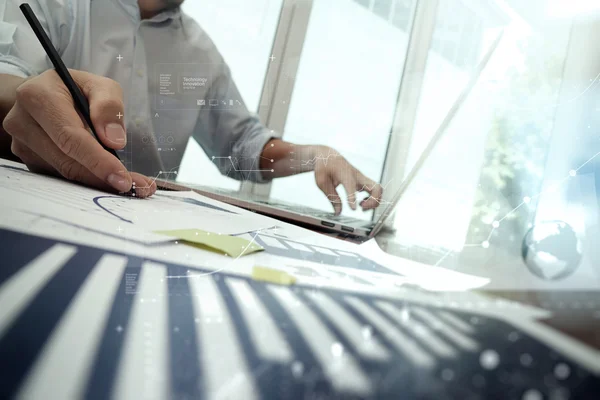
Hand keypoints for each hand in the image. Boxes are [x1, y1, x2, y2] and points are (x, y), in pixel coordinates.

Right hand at [2, 69, 155, 196]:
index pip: (70, 137)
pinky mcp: (29, 160)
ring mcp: (22, 144)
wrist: (44, 94)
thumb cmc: (75, 88)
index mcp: (37, 97)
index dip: (98, 161)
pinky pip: (61, 175)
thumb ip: (109, 107)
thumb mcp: (100, 86)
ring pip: (64, 173)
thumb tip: (114, 141)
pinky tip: (109, 180)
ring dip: (99, 182)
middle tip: (138, 187)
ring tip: (131, 185)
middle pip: (67, 161)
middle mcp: (22, 122)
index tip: (122, 178)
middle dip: (104, 178)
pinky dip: (87, 180)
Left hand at [313, 148, 382, 214]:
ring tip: (362, 206)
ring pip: (378, 190)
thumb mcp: (322, 182)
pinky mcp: (363, 181)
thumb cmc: (324, 167)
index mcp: (345, 174)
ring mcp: (362, 178)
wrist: (329, 156)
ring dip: (374, 202)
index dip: (353, 198)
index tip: (353, 209)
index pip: (351, 186)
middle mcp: (357, 176)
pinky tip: (361, 202)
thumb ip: (331, 197)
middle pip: (376, 187)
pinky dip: (372, 199)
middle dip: (373, 201)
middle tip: (362, 207)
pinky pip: (374, 190)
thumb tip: (338, 212)